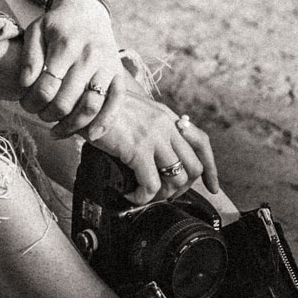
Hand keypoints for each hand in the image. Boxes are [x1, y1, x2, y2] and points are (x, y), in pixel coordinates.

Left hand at [18, 0, 127, 125]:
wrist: (87, 10)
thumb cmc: (57, 25)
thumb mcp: (36, 30)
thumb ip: (29, 57)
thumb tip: (25, 84)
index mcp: (66, 45)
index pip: (46, 85)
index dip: (32, 101)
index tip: (26, 103)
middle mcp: (90, 57)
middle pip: (67, 100)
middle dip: (48, 114)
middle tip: (39, 114)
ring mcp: (107, 67)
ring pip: (91, 106)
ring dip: (71, 125)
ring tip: (56, 130)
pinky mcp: (119, 75)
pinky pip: (115, 104)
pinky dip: (103, 123)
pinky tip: (89, 136)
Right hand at [82, 91, 225, 206]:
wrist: (85, 100)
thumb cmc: (102, 108)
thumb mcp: (135, 111)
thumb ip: (150, 128)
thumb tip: (155, 155)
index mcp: (167, 116)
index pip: (201, 141)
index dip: (210, 167)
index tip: (211, 186)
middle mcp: (166, 125)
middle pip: (193, 166)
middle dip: (183, 188)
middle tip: (166, 196)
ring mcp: (154, 137)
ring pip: (176, 178)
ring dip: (162, 195)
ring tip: (145, 196)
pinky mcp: (138, 150)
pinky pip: (151, 185)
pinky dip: (142, 198)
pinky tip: (130, 196)